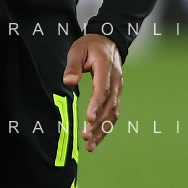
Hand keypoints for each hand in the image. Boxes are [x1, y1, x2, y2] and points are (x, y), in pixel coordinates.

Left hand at [62, 33, 122, 150]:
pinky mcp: (116, 95)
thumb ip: (73, 66)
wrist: (108, 42)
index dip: (96, 105)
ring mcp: (118, 88)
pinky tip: (96, 139)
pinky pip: (113, 113)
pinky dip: (106, 127)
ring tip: (90, 144)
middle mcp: (116, 80)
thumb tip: (69, 81)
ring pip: (113, 112)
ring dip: (103, 129)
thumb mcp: (77, 50)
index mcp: (106, 67)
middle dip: (98, 122)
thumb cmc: (89, 46)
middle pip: (109, 104)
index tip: (89, 118)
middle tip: (86, 136)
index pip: (103, 89)